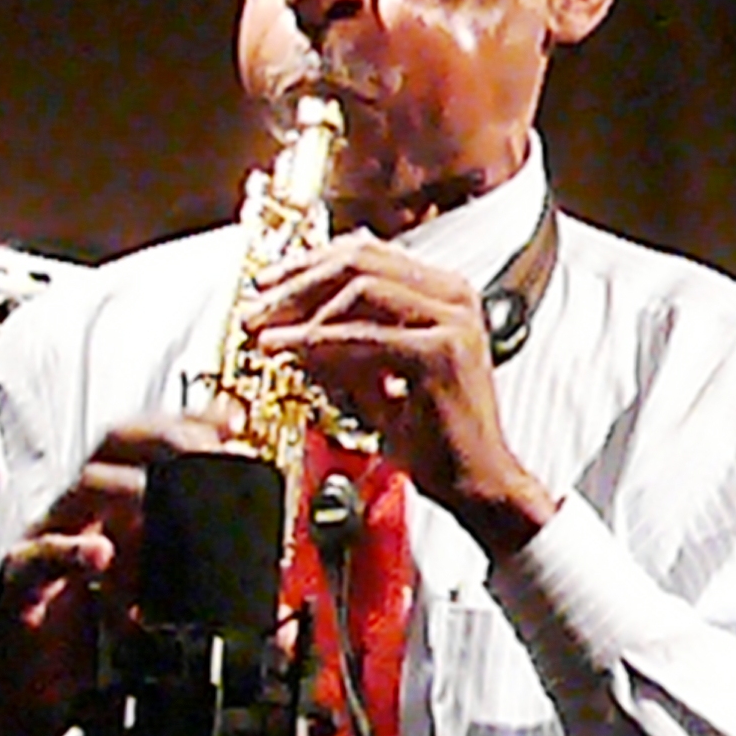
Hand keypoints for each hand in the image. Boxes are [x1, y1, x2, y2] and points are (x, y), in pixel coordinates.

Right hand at [0, 410, 235, 735]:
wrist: (38, 696)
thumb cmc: (98, 642)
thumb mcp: (170, 615)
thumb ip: (222, 604)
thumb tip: (280, 606)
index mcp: (126, 514)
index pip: (156, 450)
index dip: (193, 427)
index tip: (234, 424)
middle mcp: (90, 517)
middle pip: (119, 446)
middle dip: (165, 437)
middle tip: (207, 450)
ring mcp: (53, 543)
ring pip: (82, 488)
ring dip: (125, 487)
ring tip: (157, 497)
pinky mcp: (22, 586)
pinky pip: (36, 558)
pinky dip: (66, 551)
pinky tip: (97, 554)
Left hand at [244, 239, 554, 552]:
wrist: (478, 483)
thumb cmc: (437, 438)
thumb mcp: (383, 372)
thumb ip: (349, 338)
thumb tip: (290, 319)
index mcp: (447, 295)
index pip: (368, 253)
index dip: (309, 262)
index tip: (268, 281)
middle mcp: (456, 299)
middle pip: (360, 261)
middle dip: (296, 281)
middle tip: (256, 307)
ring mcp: (453, 323)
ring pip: (360, 288)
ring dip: (301, 308)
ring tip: (264, 331)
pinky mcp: (441, 354)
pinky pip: (364, 336)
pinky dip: (317, 341)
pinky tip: (288, 350)